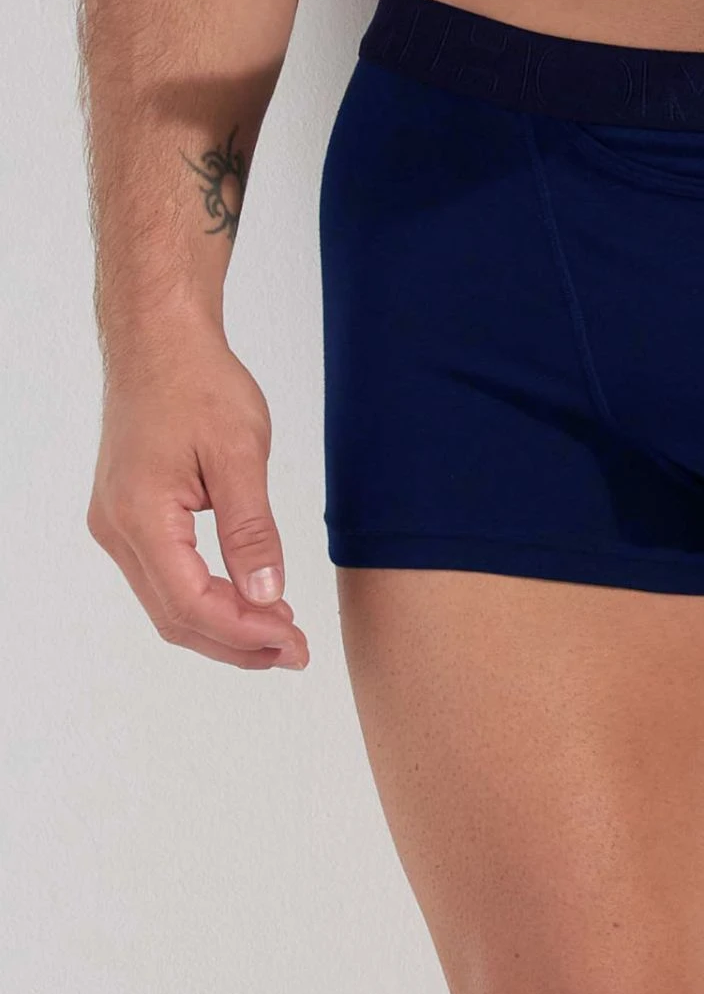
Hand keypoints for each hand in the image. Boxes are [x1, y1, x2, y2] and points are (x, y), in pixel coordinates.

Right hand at [87, 332, 307, 669]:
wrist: (160, 341)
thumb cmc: (199, 384)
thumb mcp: (239, 453)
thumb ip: (252, 529)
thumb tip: (267, 594)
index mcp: (140, 517)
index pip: (191, 603)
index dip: (245, 632)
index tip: (294, 644)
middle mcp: (116, 529)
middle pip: (174, 616)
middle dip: (237, 642)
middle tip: (295, 653)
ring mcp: (116, 524)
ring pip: (167, 602)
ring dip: (222, 624)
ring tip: (279, 633)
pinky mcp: (129, 514)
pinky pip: (164, 575)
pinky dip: (205, 597)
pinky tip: (247, 598)